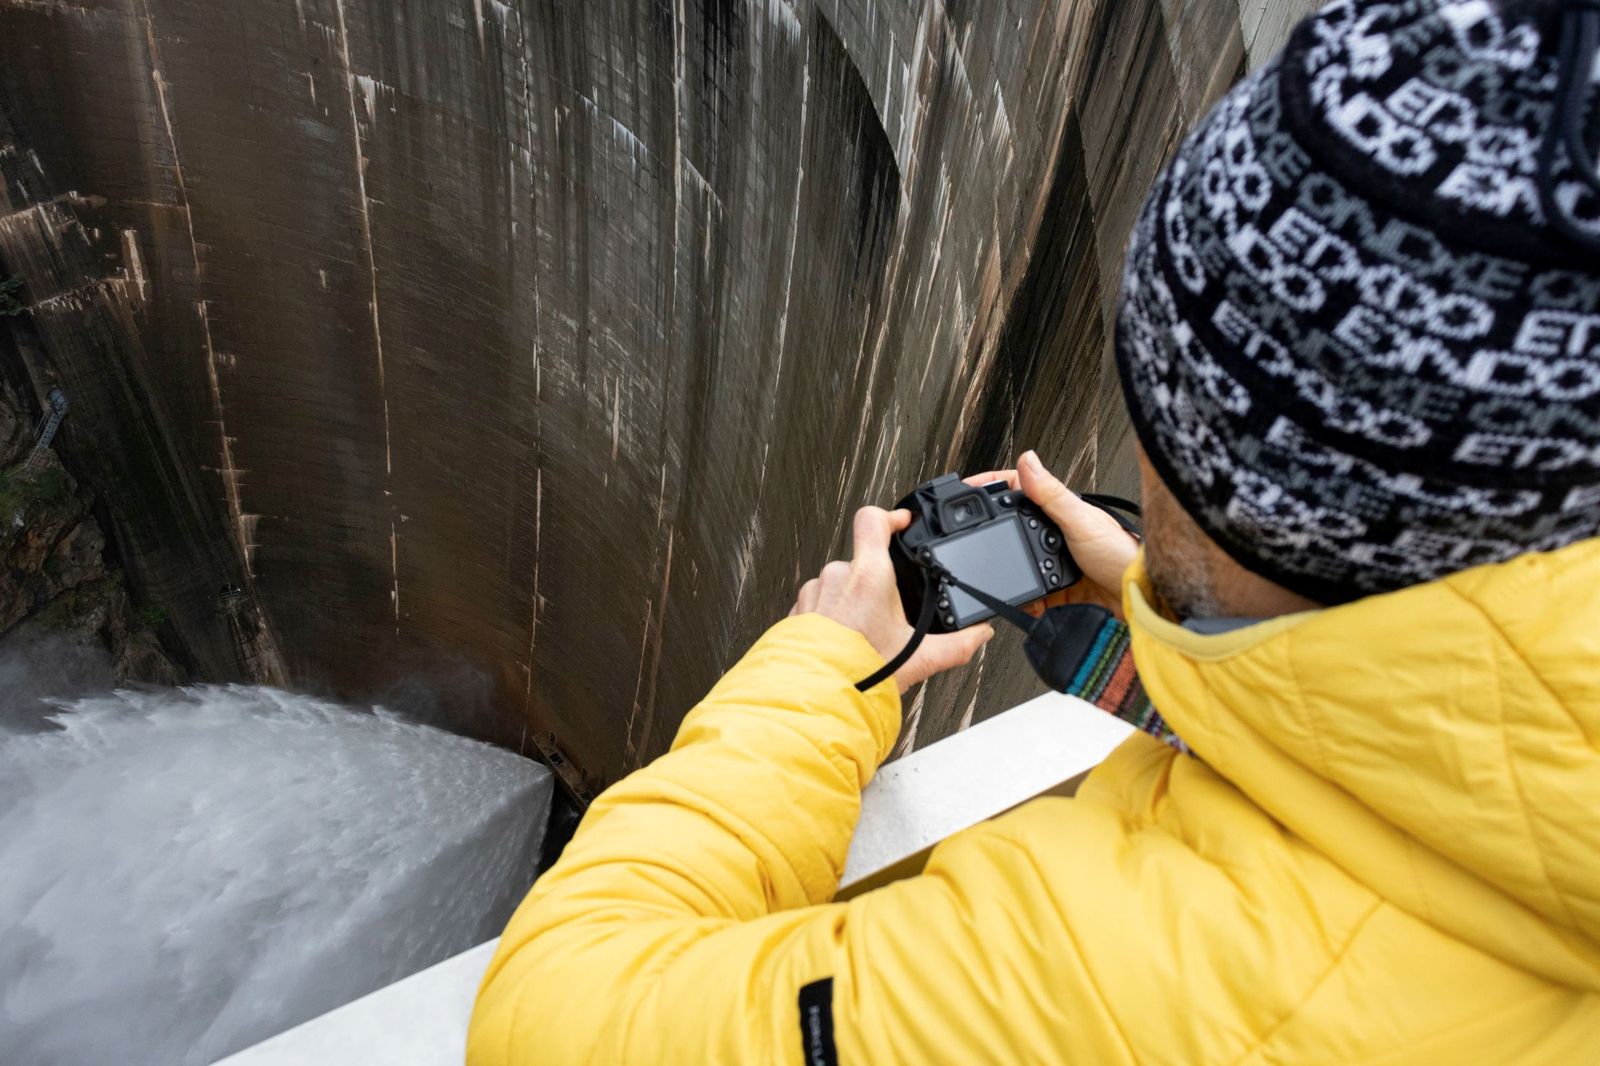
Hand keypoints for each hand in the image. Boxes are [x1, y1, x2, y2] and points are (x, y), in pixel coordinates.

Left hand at [789, 507, 994, 692]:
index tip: (902, 524)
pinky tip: (844, 640)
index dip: (891, 517)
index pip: (873, 520)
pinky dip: (832, 615)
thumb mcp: (918, 659)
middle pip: (862, 561)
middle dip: (876, 584)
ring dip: (852, 601)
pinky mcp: (798, 610)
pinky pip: (819, 602)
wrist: (817, 700)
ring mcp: (814, 592)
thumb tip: (978, 634)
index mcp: (868, 576)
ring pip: (839, 583)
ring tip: (864, 634)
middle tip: (887, 614)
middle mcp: (836, 576)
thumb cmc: (858, 676)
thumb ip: (956, 644)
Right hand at [964, 450, 1138, 618]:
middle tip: (977, 537)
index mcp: (1060, 510)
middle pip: (1012, 527)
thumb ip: (1051, 494)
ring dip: (1011, 571)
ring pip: (1018, 563)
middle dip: (995, 534)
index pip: (1018, 489)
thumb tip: (1027, 460)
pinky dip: (1024, 599)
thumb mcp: (1081, 520)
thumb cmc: (1122, 553)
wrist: (1140, 599)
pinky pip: (1030, 595)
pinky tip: (1024, 600)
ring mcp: (1054, 563)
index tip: (967, 487)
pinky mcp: (1056, 592)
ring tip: (1003, 574)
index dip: (992, 486)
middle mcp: (1056, 534)